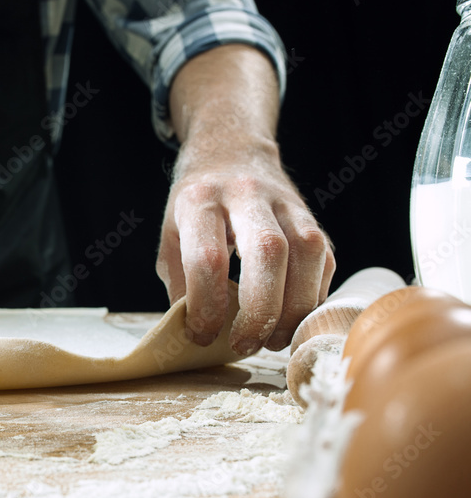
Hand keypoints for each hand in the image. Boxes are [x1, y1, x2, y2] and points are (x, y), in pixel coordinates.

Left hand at [156, 138, 334, 353]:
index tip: (201, 335)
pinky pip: (325, 262)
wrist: (232, 152)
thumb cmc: (197, 205)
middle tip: (245, 344)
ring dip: (294, 309)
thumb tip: (197, 335)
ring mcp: (286, 203)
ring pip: (307, 254)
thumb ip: (181, 283)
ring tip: (271, 340)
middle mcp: (246, 195)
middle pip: (267, 251)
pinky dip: (311, 298)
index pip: (207, 257)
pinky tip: (290, 318)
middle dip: (260, 309)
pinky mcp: (313, 218)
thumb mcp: (171, 237)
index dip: (206, 305)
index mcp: (201, 200)